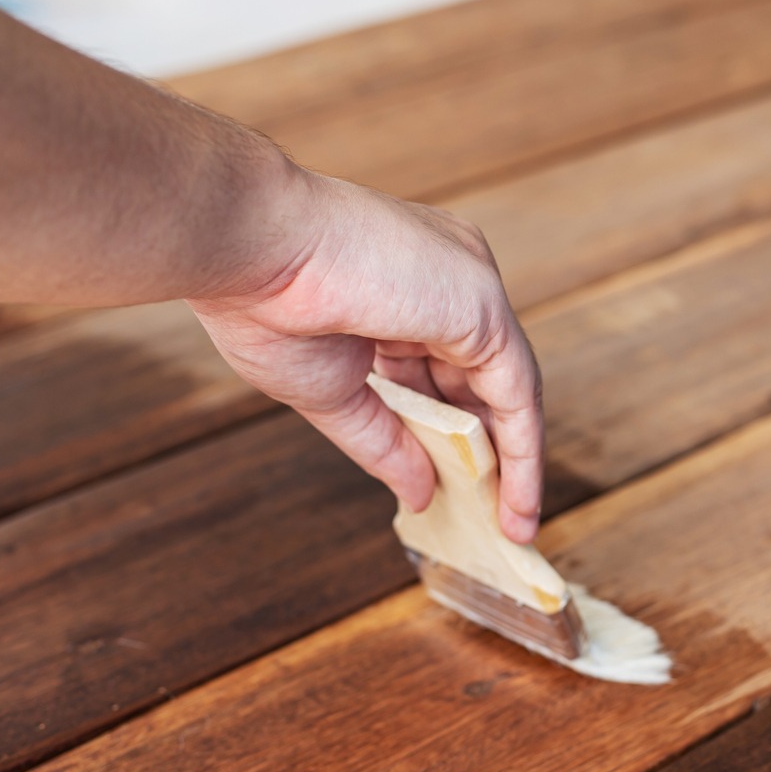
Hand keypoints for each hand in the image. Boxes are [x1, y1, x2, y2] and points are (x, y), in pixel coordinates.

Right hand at [189, 172, 543, 542]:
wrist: (248, 245)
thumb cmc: (264, 302)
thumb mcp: (334, 391)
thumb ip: (385, 440)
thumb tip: (422, 493)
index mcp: (408, 288)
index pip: (445, 369)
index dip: (451, 431)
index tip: (451, 484)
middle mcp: (450, 281)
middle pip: (482, 383)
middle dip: (487, 453)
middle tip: (491, 517)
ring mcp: (471, 288)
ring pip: (508, 391)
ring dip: (513, 462)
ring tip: (511, 526)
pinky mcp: (484, 307)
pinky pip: (517, 392)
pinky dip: (521, 450)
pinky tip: (514, 500)